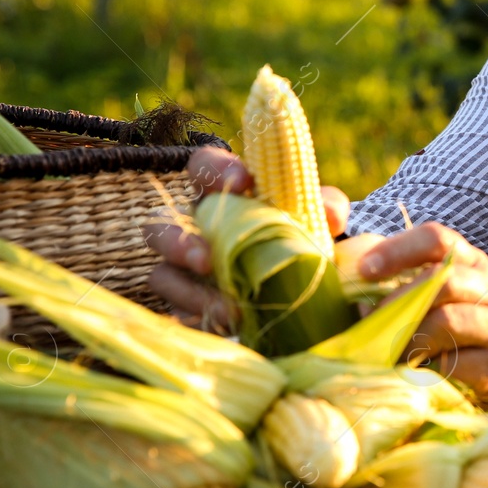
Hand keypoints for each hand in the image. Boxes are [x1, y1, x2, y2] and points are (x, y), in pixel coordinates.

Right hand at [144, 147, 358, 329]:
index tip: (244, 182)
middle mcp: (194, 227)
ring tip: (227, 308)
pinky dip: (201, 315)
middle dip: (179, 243)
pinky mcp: (188, 303)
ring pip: (162, 275)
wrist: (309, 284)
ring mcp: (184, 268)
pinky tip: (230, 322)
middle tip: (210, 261)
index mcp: (223, 194)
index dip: (214, 169)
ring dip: (190, 292)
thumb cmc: (304, 236)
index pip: (203, 165)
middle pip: (158, 224)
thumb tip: (329, 215)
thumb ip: (327, 205)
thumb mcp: (321, 217)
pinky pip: (176, 309)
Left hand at [359, 222, 487, 403]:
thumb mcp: (449, 296)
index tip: (364, 270)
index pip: (436, 238)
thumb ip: (408, 289)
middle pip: (441, 280)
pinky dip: (431, 370)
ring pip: (448, 320)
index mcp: (470, 262)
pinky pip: (458, 363)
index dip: (398, 250)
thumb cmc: (472, 327)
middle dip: (398, 304)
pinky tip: (423, 375)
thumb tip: (358, 303)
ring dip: (412, 339)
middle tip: (374, 326)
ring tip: (395, 355)